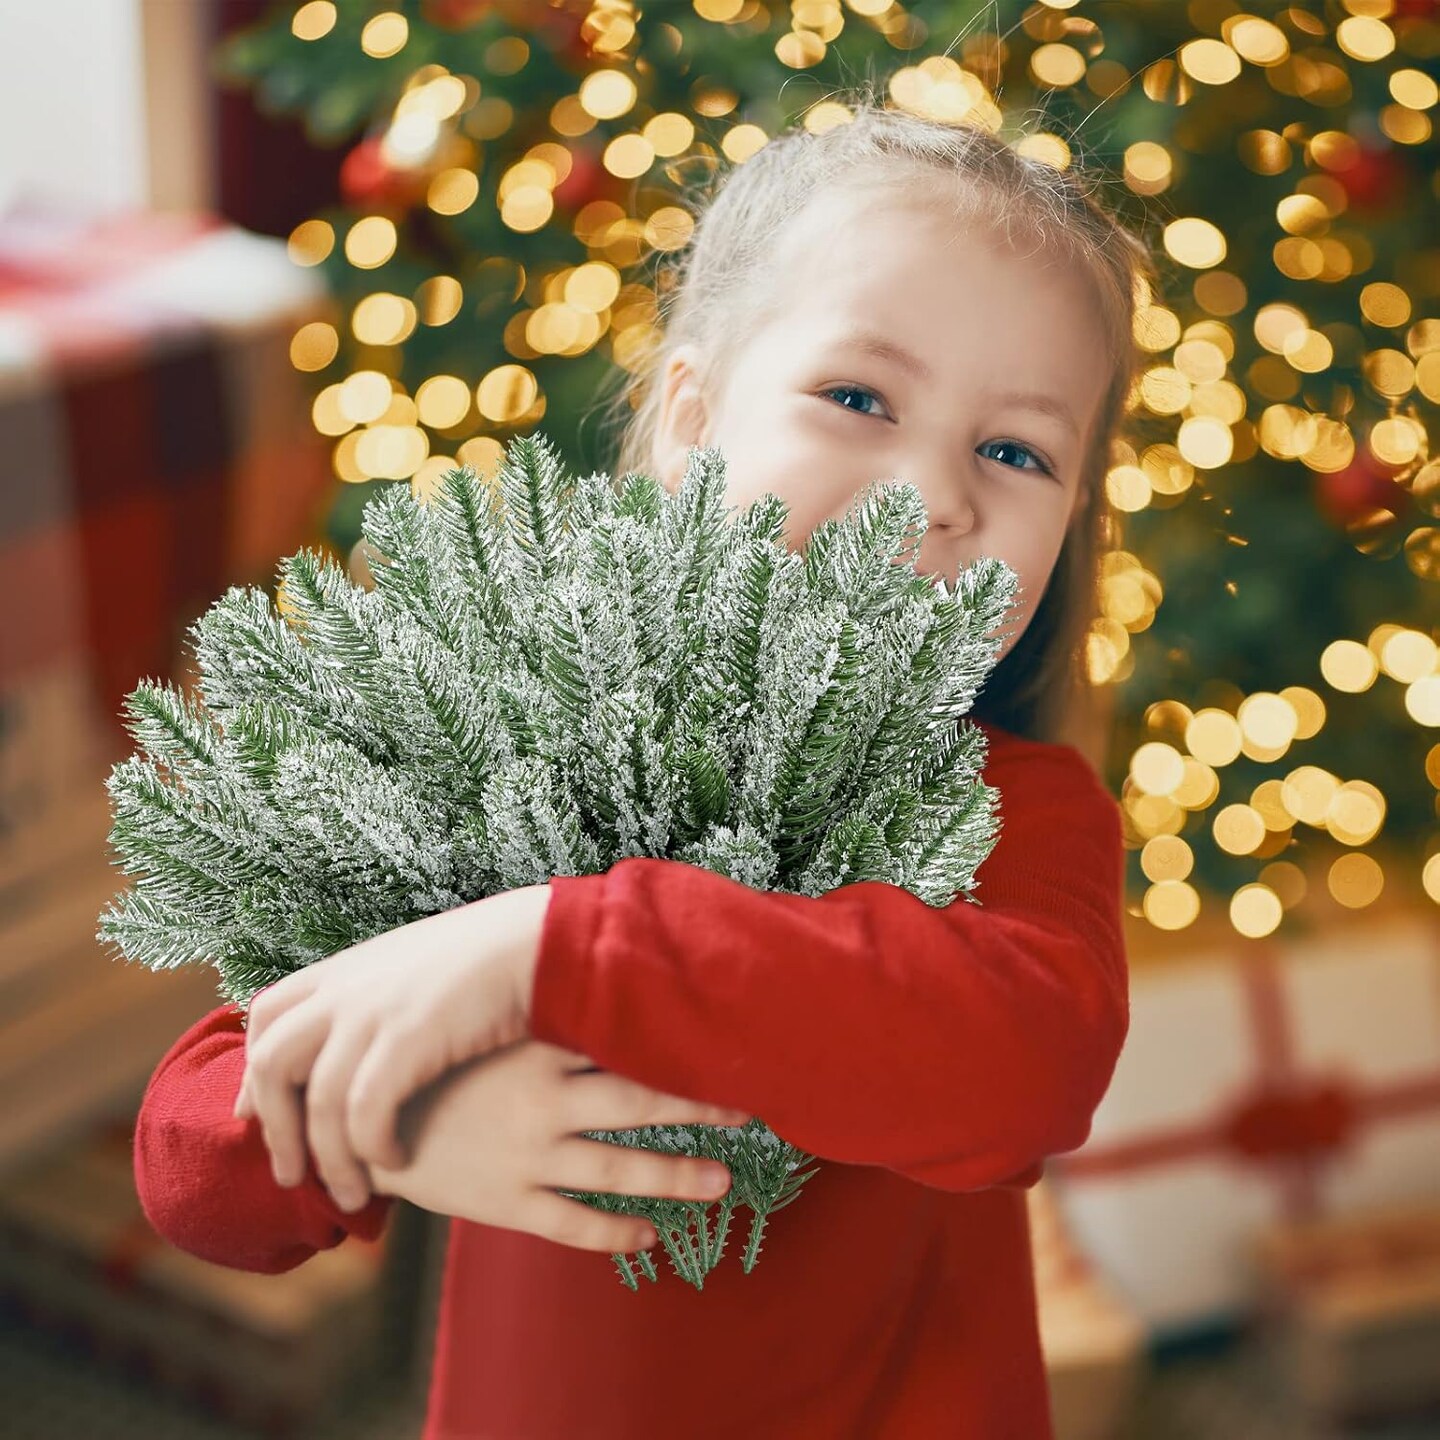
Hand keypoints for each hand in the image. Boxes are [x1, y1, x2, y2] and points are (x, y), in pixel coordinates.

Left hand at [234, 885, 550, 1213]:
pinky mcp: (408, 1038)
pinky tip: (396, 1162)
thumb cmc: (494, 960)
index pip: (266, 1017)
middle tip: (291, 1176)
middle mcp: (347, 986)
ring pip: (316, 1101)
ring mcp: (373, 1010)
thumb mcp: (418, 970)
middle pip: (272, 1062)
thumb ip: (380, 998)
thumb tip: (363, 1033)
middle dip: (275, 1128)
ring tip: (351, 1196)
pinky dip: (371, 1147)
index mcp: (346, 966)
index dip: (253, 1071)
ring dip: (328, 1159)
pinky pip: (364, 1112)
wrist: (541, 941)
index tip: (256, 1115)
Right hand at [366, 1038, 754, 1254]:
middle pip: (639, 1102)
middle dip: (698, 1107)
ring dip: (678, 1176)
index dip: (677, 1044)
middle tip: (749, 1111)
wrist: (353, 1118)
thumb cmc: (422, 1060)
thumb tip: (580, 962)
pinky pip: (575, 1224)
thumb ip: (527, 1004)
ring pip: (620, 1170)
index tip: (727, 1041)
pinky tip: (651, 1236)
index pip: (623, 1040)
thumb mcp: (473, 1020)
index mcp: (534, 1046)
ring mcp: (526, 1154)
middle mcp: (541, 1099)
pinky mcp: (506, 1202)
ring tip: (723, 1182)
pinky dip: (618, 1232)